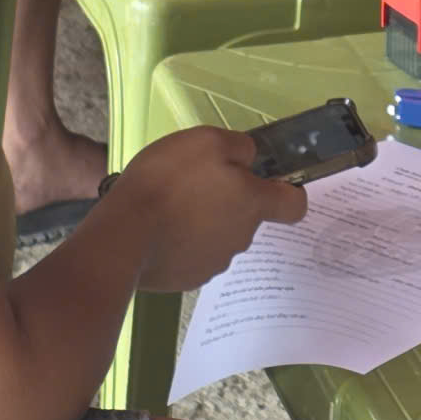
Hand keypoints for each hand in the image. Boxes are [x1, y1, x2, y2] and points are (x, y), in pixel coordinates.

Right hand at [96, 126, 306, 293]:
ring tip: (170, 206)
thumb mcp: (207, 141)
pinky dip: (181, 243)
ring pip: (219, 235)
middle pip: (248, 217)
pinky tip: (158, 230)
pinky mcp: (187, 278)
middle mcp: (242, 238)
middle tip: (195, 183)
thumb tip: (249, 157)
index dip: (288, 192)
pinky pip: (192, 255)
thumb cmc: (169, 180)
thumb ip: (238, 147)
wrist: (124, 234)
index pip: (295, 206)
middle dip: (229, 200)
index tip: (269, 182)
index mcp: (253, 205)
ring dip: (203, 222)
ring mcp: (215, 263)